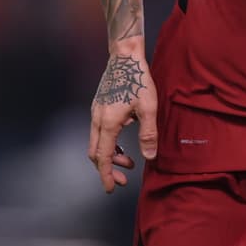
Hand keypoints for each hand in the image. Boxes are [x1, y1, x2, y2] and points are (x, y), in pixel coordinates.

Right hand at [88, 52, 157, 192]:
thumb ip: (148, 133)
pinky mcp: (99, 106)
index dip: (106, 175)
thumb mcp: (149, 107)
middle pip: (96, 153)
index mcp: (108, 123)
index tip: (111, 188)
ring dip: (111, 155)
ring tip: (130, 161)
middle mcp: (97, 119)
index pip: (103, 157)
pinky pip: (99, 132)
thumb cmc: (139, 80)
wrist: (124, 56)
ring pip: (97, 143)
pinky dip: (109, 142)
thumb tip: (149, 157)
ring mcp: (96, 112)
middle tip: (124, 179)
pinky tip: (125, 138)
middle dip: (108, 169)